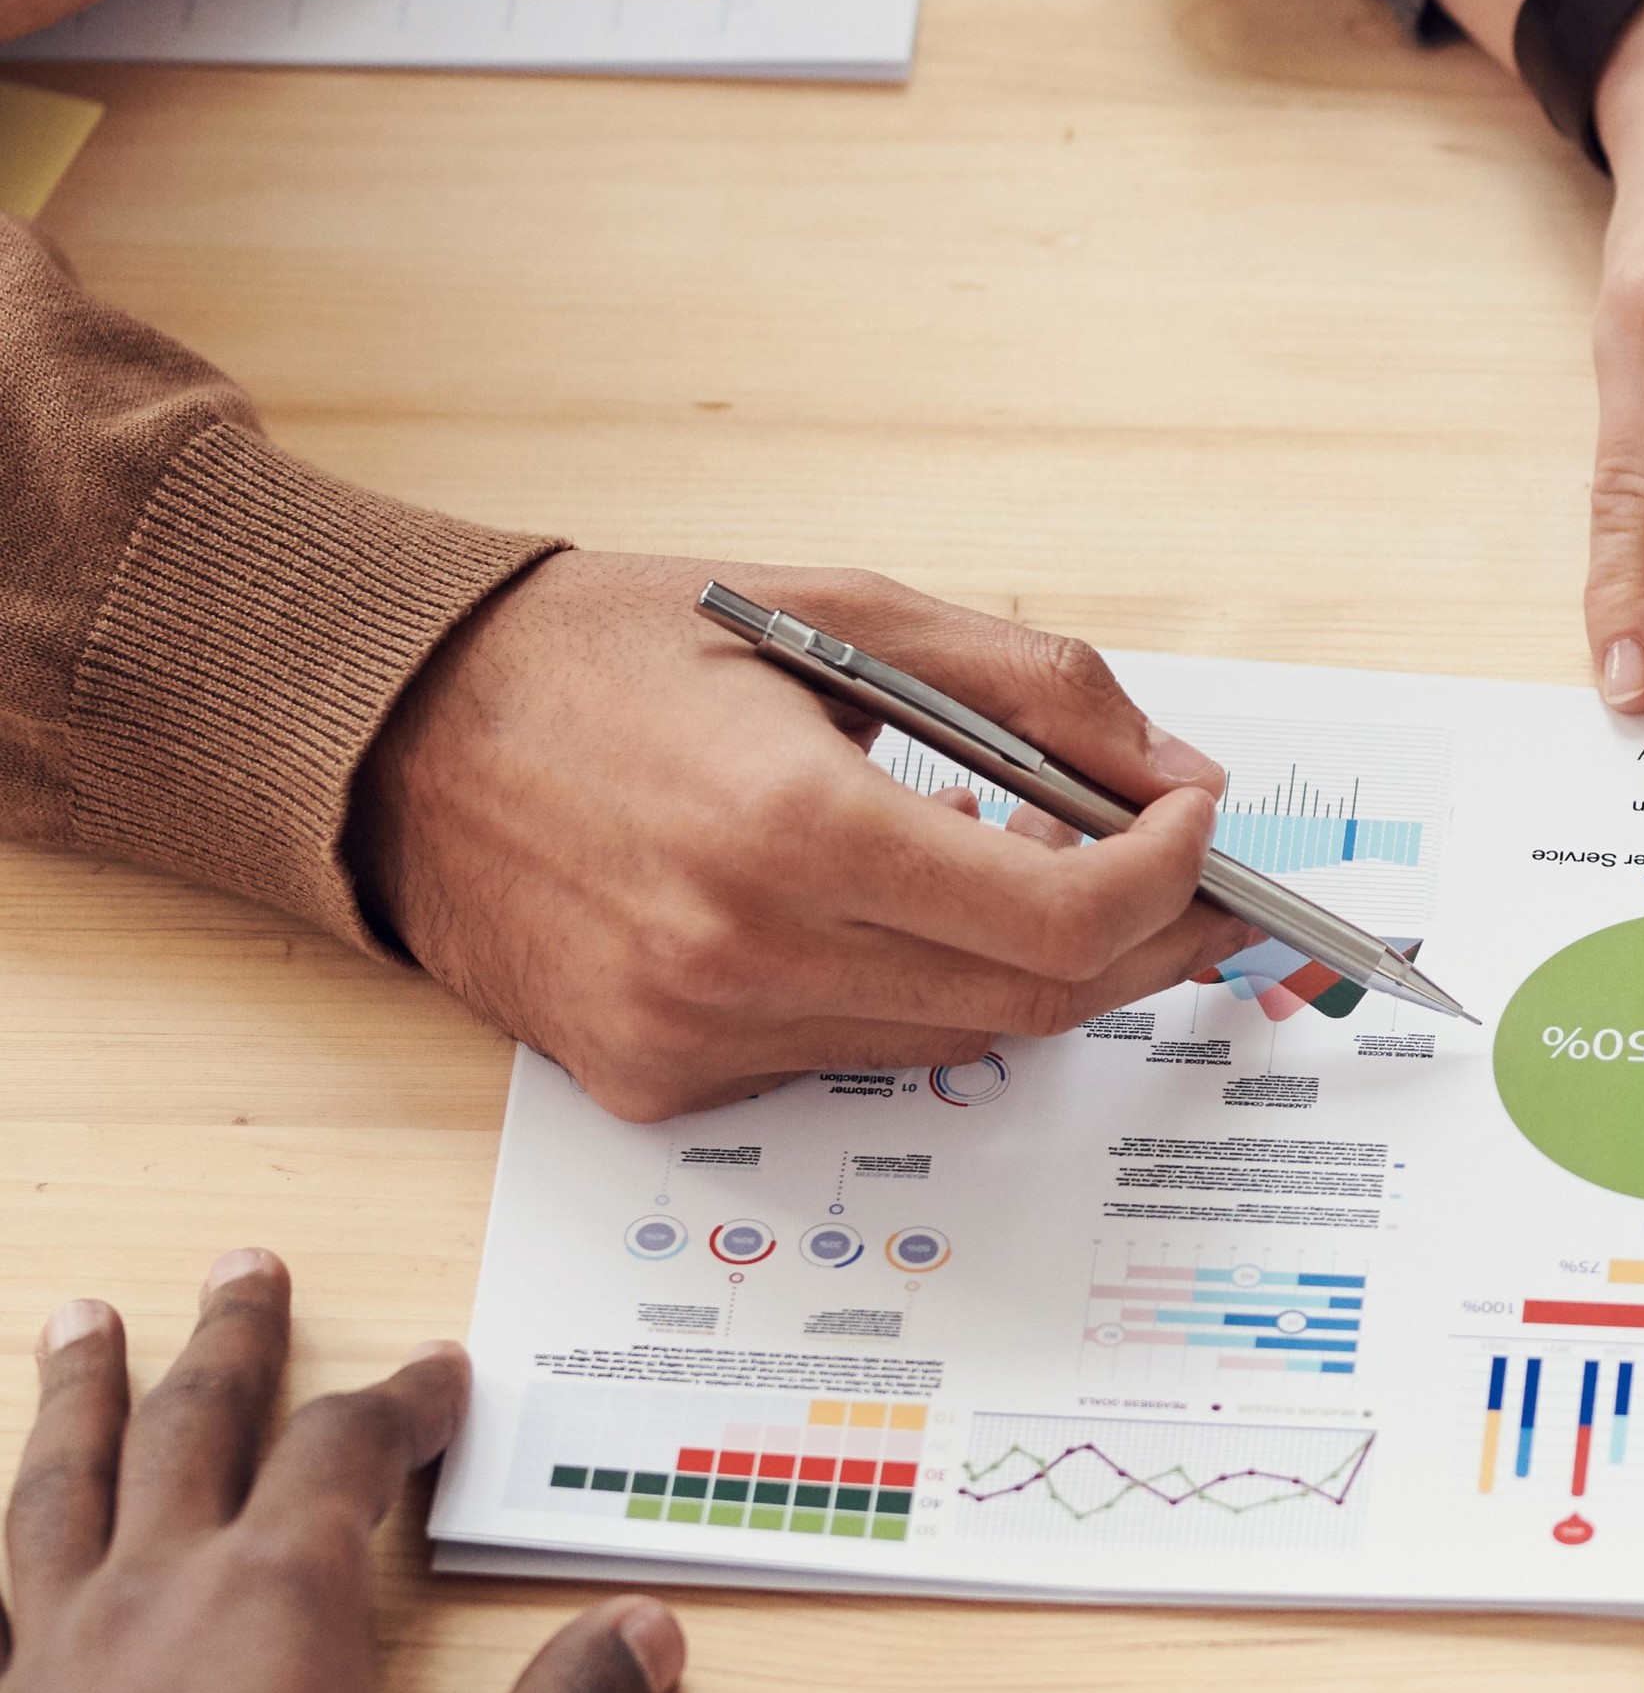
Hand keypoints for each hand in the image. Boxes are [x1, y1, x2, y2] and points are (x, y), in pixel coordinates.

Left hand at [0, 1251, 683, 1692]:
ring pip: (61, 1488)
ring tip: (82, 1326)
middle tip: (243, 1269)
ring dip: (84, 1396)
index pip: (350, 1448)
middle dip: (231, 1339)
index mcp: (278, 1603)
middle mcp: (154, 1603)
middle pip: (195, 1425)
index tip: (444, 1376)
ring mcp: (49, 1670)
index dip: (407, 1398)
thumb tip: (641, 1634)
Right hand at [351, 551, 1249, 1120]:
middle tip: (1189, 876)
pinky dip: (914, 990)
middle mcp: (741, 959)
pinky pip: (850, 1059)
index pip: (1061, 920)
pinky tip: (902, 911)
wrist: (397, 733)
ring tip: (1044, 866)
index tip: (1197, 823)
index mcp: (789, 828)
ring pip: (953, 1039)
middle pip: (1033, 1001)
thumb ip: (1032, 689)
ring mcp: (696, 1040)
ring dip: (1033, 963)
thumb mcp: (838, 608)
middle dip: (1144, 937)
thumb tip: (1171, 775)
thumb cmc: (610, 650)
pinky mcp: (660, 1083)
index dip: (1168, 880)